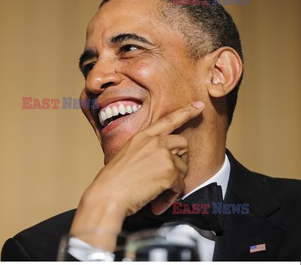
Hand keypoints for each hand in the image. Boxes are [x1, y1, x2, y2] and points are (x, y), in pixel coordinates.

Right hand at [70, 101, 204, 238]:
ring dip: (174, 182)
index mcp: (141, 137)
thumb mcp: (126, 157)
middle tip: (170, 175)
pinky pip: (181, 185)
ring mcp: (162, 155)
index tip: (198, 106)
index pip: (168, 120)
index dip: (186, 112)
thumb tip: (161, 164)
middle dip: (181, 159)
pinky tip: (158, 201)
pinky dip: (171, 196)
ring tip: (158, 192)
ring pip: (184, 167)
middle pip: (183, 143)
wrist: (107, 195)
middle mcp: (153, 142)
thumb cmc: (112, 182)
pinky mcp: (169, 171)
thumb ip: (145, 153)